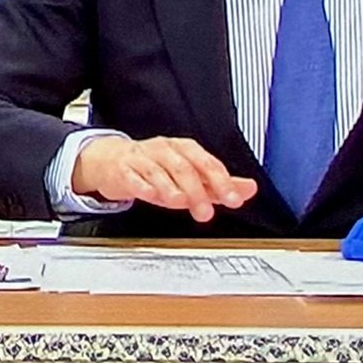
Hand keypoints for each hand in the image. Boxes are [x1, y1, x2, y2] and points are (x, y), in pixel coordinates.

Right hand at [69, 135, 258, 221]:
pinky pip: (132, 177)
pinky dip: (142, 186)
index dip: (222, 181)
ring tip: (179, 202)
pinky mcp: (123, 170)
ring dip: (169, 187)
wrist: (113, 161)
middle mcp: (164, 150)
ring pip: (157, 170)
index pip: (207, 163)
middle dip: (197, 190)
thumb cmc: (155, 168)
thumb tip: (249, 189)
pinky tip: (149, 195)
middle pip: (184, 167)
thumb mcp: (189, 174)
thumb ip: (218, 183)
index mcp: (184, 149)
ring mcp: (142, 158)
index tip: (234, 199)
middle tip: (206, 212)